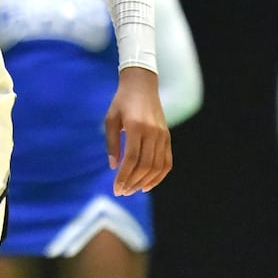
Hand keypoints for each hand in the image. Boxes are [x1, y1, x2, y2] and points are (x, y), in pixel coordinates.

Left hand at [105, 67, 172, 194]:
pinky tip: (147, 184)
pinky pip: (167, 162)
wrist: (142, 85)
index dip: (124, 176)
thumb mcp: (110, 119)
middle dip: (133, 182)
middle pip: (145, 165)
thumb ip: (111, 143)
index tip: (116, 188)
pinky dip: (159, 176)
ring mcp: (162, 135)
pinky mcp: (167, 137)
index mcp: (136, 126)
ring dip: (145, 182)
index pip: (132, 158)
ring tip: (132, 190)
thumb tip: (114, 166)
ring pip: (157, 166)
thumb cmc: (122, 102)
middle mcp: (152, 132)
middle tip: (122, 192)